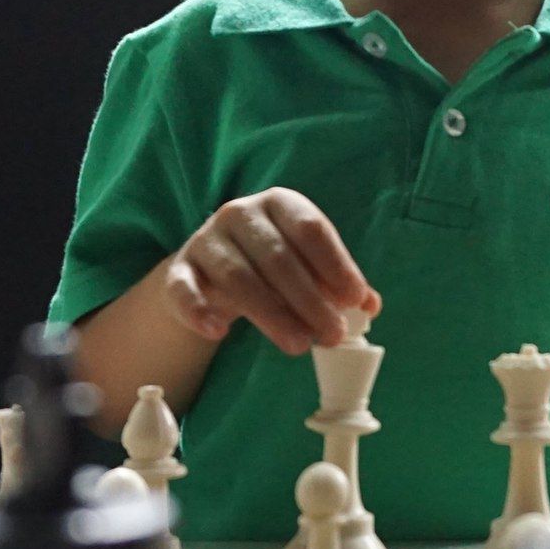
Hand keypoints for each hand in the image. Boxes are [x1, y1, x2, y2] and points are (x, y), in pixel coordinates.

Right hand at [162, 188, 379, 356]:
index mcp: (279, 204)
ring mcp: (206, 240)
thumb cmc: (269, 266)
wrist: (208, 272)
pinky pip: (184, 289)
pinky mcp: (179, 269)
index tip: (355, 299)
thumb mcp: (306, 267)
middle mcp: (239, 213)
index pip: (311, 229)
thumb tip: (370, 305)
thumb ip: (337, 283)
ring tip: (297, 344)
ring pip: (238, 277)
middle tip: (331, 334)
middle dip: (309, 299)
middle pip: (278, 257)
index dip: (335, 265)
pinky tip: (219, 333)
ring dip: (271, 314)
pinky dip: (199, 310)